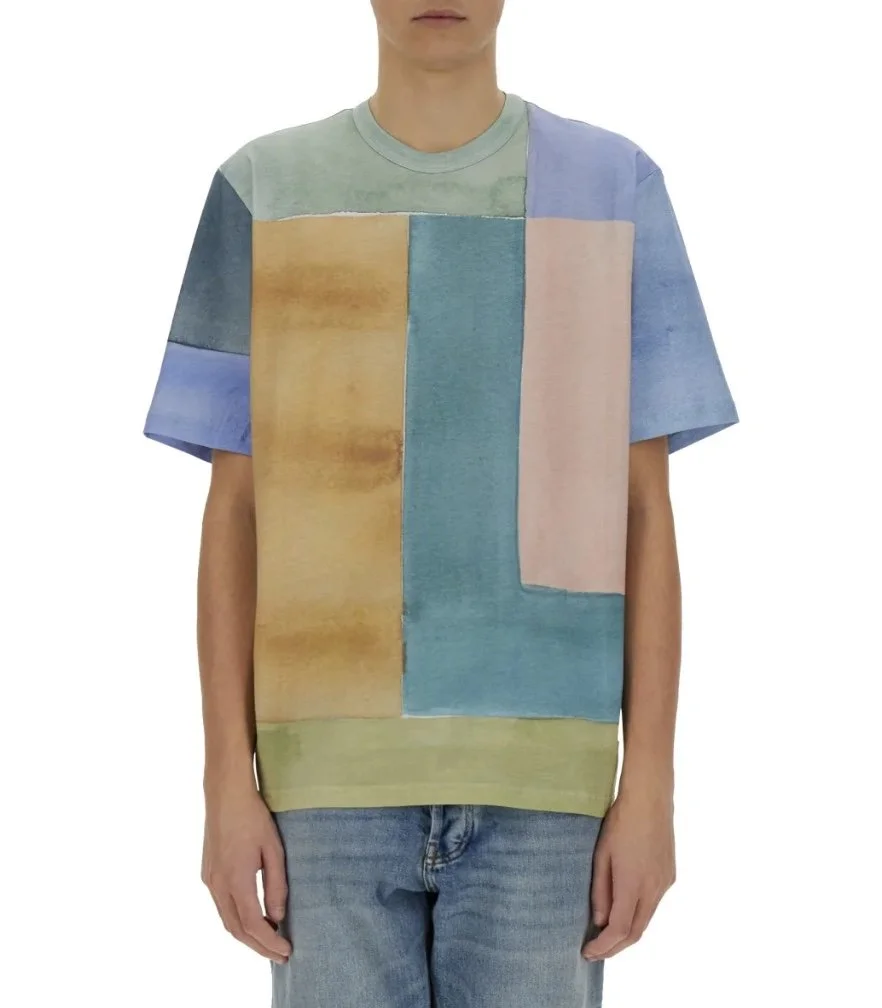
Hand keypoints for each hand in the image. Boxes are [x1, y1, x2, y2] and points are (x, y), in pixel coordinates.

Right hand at [201, 785, 291, 964]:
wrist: (226, 793)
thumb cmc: (253, 817)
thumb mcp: (273, 849)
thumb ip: (276, 885)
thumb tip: (277, 917)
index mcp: (235, 879)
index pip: (252, 924)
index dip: (269, 943)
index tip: (286, 951)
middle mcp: (217, 884)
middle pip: (236, 929)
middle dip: (258, 946)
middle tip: (281, 955)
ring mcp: (210, 879)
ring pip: (227, 920)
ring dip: (247, 935)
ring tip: (270, 941)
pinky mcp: (208, 872)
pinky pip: (221, 906)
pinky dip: (237, 919)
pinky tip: (253, 918)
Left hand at [583, 786, 675, 959]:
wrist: (650, 798)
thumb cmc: (620, 822)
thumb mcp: (601, 855)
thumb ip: (601, 891)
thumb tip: (601, 921)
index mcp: (633, 884)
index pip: (619, 929)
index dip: (604, 946)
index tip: (588, 953)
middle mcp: (653, 889)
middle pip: (636, 932)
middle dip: (616, 947)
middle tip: (596, 952)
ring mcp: (665, 883)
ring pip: (646, 919)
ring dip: (628, 932)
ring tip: (607, 936)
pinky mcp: (670, 875)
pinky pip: (653, 903)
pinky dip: (638, 914)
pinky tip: (625, 910)